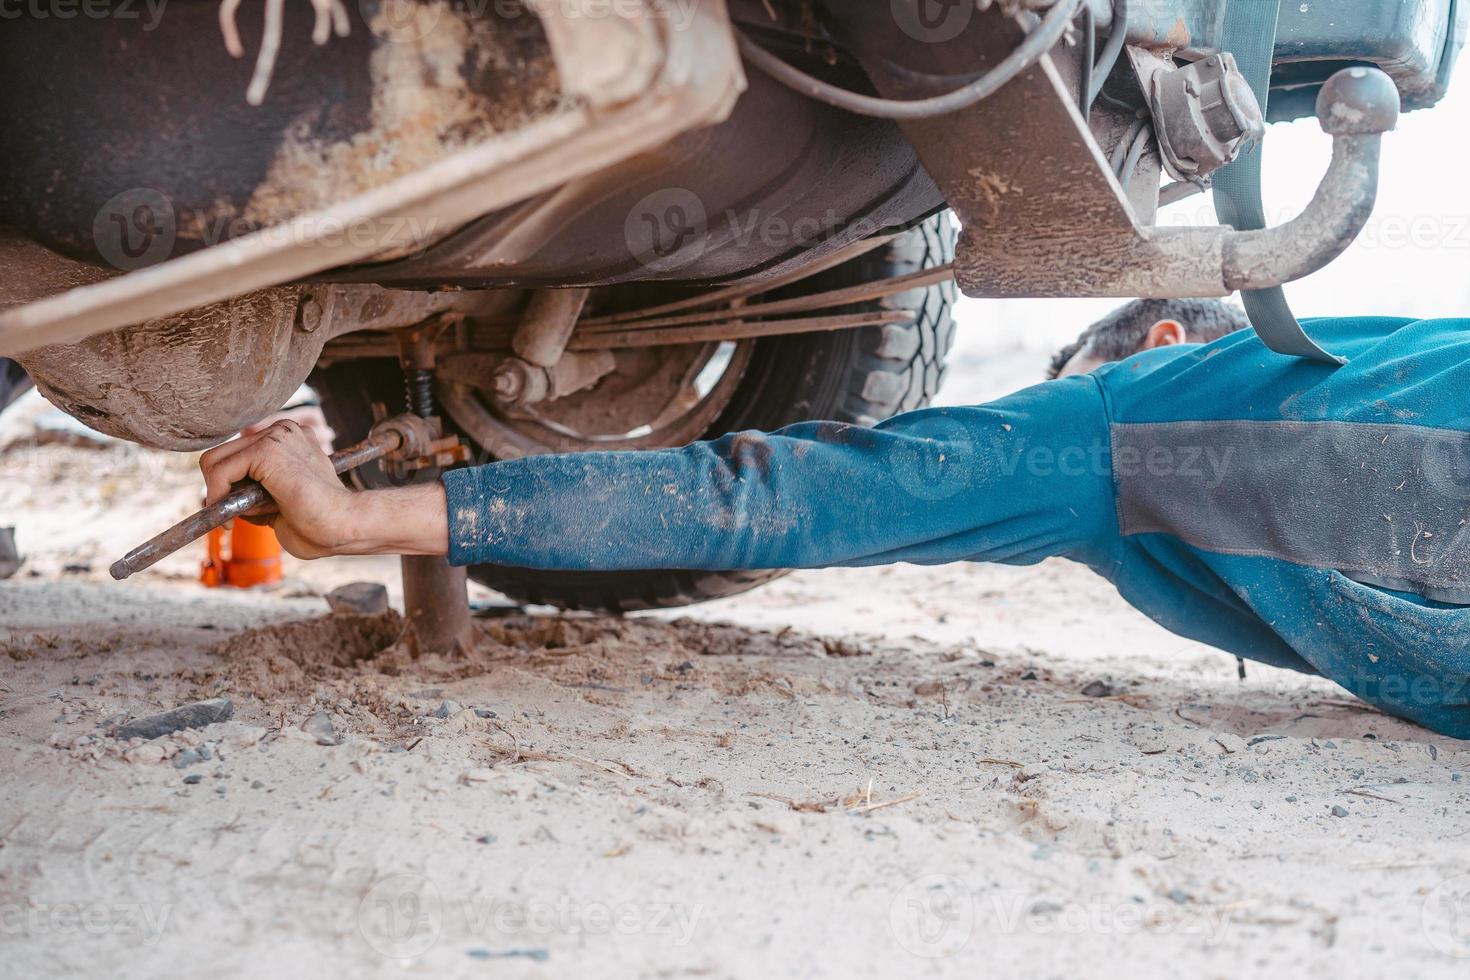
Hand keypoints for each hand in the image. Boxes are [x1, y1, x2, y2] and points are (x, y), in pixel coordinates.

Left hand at [198, 419, 451, 559]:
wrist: (344, 528)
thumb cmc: (317, 525)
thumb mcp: (276, 501)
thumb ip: (251, 491)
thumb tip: (217, 494)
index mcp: (289, 439)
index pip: (237, 453)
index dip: (228, 484)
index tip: (234, 511)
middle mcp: (283, 430)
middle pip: (221, 454)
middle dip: (218, 489)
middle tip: (230, 518)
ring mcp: (277, 435)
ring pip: (215, 460)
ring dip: (219, 494)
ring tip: (242, 517)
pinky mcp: (268, 449)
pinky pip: (220, 470)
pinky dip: (217, 495)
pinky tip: (235, 515)